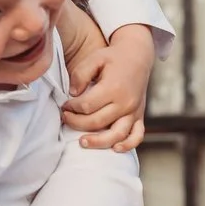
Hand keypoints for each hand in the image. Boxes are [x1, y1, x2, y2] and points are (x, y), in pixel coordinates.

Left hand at [63, 22, 155, 152]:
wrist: (138, 56)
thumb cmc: (113, 58)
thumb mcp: (94, 58)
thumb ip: (81, 74)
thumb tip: (73, 94)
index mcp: (113, 87)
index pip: (87, 105)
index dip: (72, 108)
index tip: (65, 105)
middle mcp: (125, 102)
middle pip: (97, 122)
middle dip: (77, 123)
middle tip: (65, 118)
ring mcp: (134, 111)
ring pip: (116, 134)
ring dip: (98, 142)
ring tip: (82, 142)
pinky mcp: (139, 116)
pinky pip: (136, 136)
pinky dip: (127, 145)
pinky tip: (114, 149)